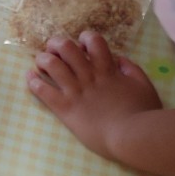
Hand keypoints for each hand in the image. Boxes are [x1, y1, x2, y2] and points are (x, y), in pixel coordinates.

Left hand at [28, 32, 162, 160]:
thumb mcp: (144, 86)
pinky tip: (30, 76)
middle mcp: (88, 76)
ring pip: (51, 64)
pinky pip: (43, 90)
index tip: (83, 45)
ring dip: (43, 59)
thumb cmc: (142, 114)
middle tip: (55, 49)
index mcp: (107, 70)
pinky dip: (33, 81)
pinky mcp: (65, 107)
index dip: (85, 38)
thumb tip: (119, 58)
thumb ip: (132, 69)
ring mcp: (75, 91)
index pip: (94, 41)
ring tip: (42, 61)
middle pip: (66, 47)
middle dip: (57, 44)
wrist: (131, 137)